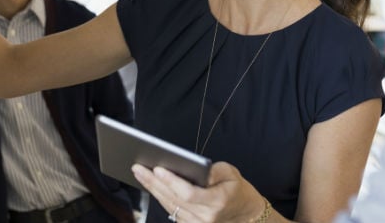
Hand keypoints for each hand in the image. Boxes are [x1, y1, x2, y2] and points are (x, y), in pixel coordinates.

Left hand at [132, 162, 267, 222]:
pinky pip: (172, 211)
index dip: (171, 181)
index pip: (188, 193)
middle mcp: (206, 217)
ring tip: (140, 173)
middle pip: (173, 199)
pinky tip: (150, 185)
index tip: (157, 168)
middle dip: (153, 182)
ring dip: (153, 189)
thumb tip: (195, 167)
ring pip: (170, 206)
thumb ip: (214, 171)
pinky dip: (161, 198)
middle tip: (138, 167)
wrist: (246, 214)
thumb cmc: (237, 190)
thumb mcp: (232, 173)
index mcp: (217, 202)